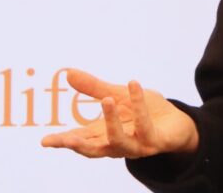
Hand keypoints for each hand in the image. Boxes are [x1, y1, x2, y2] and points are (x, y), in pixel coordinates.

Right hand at [40, 68, 198, 158]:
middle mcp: (117, 145)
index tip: (45, 141)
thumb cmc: (146, 112)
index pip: (81, 141)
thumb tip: (68, 73)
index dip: (63, 142)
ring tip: (106, 100)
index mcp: (104, 135)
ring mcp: (136, 146)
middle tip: (63, 139)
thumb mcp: (118, 96)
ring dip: (111, 122)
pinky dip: (139, 104)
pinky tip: (134, 86)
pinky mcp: (155, 142)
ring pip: (119, 140)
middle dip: (78, 145)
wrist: (177, 122)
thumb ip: (94, 88)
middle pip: (94, 149)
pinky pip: (145, 124)